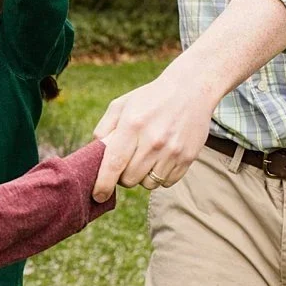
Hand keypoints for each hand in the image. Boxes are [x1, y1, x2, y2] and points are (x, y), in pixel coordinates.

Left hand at [90, 72, 213, 201]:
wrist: (191, 89)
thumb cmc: (150, 99)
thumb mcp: (121, 105)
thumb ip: (103, 130)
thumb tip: (94, 156)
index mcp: (132, 125)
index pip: (114, 164)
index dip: (103, 184)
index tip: (98, 196)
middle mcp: (153, 140)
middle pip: (129, 179)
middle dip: (123, 175)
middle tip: (127, 161)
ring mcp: (172, 151)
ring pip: (148, 184)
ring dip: (142, 176)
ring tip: (145, 157)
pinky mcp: (188, 158)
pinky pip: (167, 183)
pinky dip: (160, 177)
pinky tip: (161, 159)